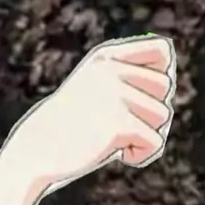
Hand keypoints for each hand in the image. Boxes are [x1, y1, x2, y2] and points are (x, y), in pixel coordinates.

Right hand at [12, 35, 175, 188]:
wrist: (35, 151)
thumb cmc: (69, 126)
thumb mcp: (95, 91)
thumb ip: (128, 79)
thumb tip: (169, 79)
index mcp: (106, 56)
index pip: (162, 48)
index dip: (162, 74)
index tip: (142, 96)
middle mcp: (112, 69)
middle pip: (166, 87)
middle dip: (151, 111)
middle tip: (124, 126)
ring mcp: (116, 94)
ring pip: (163, 116)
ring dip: (145, 134)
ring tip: (116, 140)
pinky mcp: (120, 122)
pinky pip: (155, 142)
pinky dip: (142, 155)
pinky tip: (120, 156)